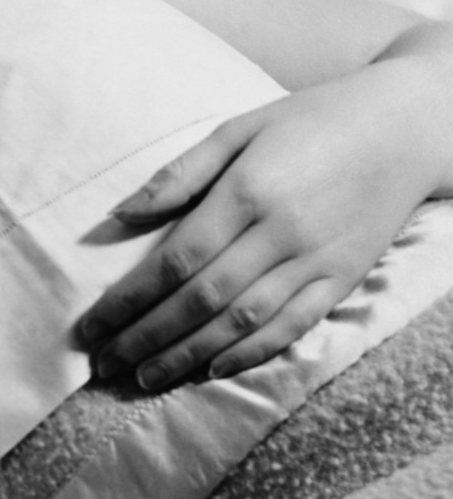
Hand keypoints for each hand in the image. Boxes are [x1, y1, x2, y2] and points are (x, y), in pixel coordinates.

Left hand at [76, 60, 446, 388]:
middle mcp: (280, 233)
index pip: (174, 261)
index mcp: (247, 192)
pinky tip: (211, 371)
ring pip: (242, 322)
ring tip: (143, 378)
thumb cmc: (311, 120)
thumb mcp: (239, 129)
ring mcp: (316, 261)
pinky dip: (250, 353)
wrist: (408, 126)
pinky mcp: (344, 278)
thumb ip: (179, 175)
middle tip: (103, 365)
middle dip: (145, 337)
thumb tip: (118, 216)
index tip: (90, 327)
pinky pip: (293, 326)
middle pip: (200, 300)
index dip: (128, 301)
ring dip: (187, 355)